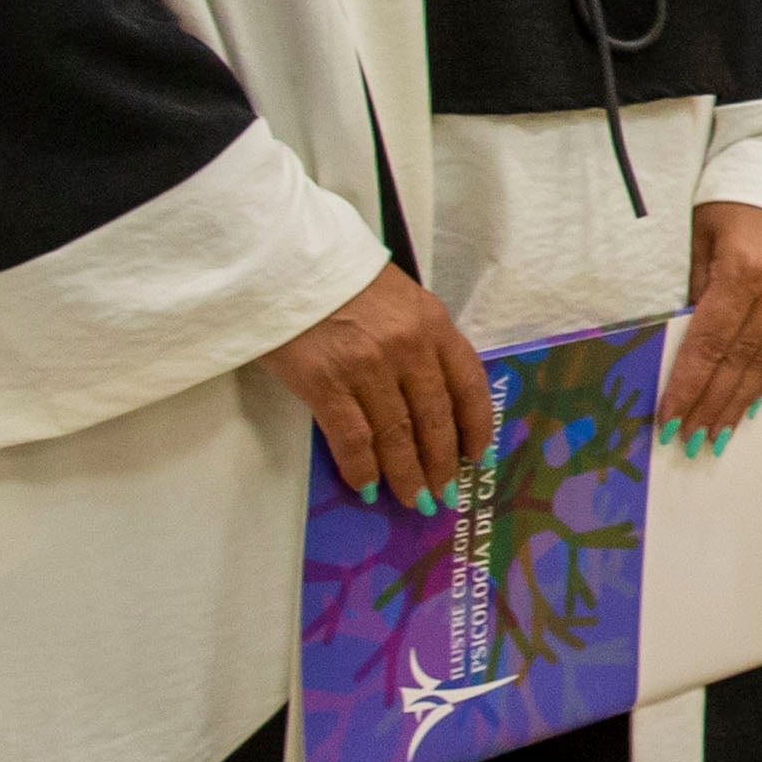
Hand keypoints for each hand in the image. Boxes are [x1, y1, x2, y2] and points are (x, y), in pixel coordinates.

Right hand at [256, 264, 494, 509]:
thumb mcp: (399, 299)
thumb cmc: (342, 279)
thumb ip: (421, 339)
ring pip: (396, 434)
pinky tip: (366, 486)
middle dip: (441, 461)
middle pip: (434, 418)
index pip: (468, 384)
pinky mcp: (324, 383)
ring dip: (406, 473)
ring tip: (414, 499)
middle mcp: (408, 348)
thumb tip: (431, 396)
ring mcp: (366, 368)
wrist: (283, 263)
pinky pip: (352, 436)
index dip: (476, 425)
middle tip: (444, 493)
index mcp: (433, 324)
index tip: (477, 455)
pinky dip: (361, 466)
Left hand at [670, 199, 761, 451]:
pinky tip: (751, 399)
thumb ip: (692, 288)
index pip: (710, 343)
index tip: (670, 420)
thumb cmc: (728, 189)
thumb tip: (680, 342)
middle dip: (713, 405)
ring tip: (718, 434)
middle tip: (691, 442)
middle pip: (742, 360)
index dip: (689, 386)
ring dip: (741, 400)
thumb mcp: (696, 235)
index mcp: (745, 269)